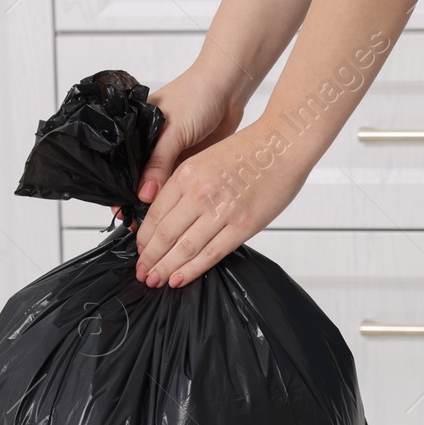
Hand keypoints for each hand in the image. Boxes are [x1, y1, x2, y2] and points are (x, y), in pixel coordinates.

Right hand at [110, 66, 243, 222]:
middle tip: (136, 224)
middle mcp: (148, 146)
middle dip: (135, 203)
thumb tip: (144, 195)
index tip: (121, 211)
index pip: (119, 165)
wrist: (228, 90)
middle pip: (135, 181)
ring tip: (151, 225)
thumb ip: (158, 162)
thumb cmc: (197, 96)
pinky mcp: (185, 163)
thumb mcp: (172, 130)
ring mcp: (167, 155)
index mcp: (134, 131)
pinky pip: (174, 186)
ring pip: (155, 187)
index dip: (118, 189)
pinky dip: (172, 200)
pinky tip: (169, 214)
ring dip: (154, 205)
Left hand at [136, 118, 308, 287]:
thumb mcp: (205, 159)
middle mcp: (199, 193)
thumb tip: (171, 216)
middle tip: (142, 273)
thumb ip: (186, 185)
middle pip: (165, 234)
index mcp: (186, 174)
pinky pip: (211, 253)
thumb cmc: (250, 150)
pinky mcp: (243, 225)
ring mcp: (221, 211)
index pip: (155, 213)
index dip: (144, 237)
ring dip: (166, 268)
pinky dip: (192, 270)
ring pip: (184, 247)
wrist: (284, 143)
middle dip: (150, 258)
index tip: (139, 251)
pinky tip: (178, 280)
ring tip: (154, 281)